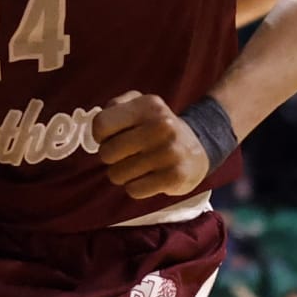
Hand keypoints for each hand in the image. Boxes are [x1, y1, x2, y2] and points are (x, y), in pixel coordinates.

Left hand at [92, 92, 209, 199]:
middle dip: (111, 158)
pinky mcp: (175, 176)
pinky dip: (136, 187)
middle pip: (107, 153)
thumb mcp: (140, 106)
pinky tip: (149, 177)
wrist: (199, 147)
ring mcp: (169, 152)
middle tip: (126, 155)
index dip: (100, 135)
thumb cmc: (157, 127)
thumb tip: (97, 127)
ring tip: (138, 166)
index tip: (111, 138)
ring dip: (123, 174)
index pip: (101, 124)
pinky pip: (134, 190)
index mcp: (148, 105)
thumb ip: (115, 107)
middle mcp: (161, 126)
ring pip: (118, 175)